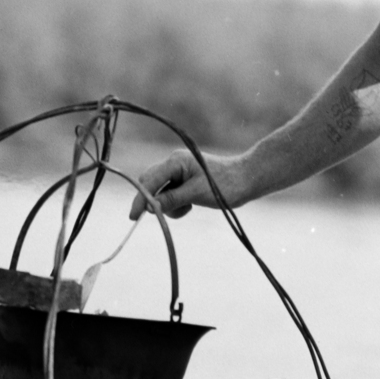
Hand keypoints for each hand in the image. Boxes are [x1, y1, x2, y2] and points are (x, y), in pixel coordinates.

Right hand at [130, 150, 246, 219]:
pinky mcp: (184, 180)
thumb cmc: (224, 184)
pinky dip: (176, 204)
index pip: (150, 181)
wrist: (246, 180)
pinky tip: (191, 205)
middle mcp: (174, 164)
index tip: (133, 217)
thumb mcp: (196, 194)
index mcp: (175, 161)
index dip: (140, 199)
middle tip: (160, 216)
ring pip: (160, 192)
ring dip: (168, 205)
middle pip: (151, 184)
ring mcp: (178, 171)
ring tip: (188, 208)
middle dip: (153, 202)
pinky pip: (170, 194)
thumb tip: (150, 207)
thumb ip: (171, 199)